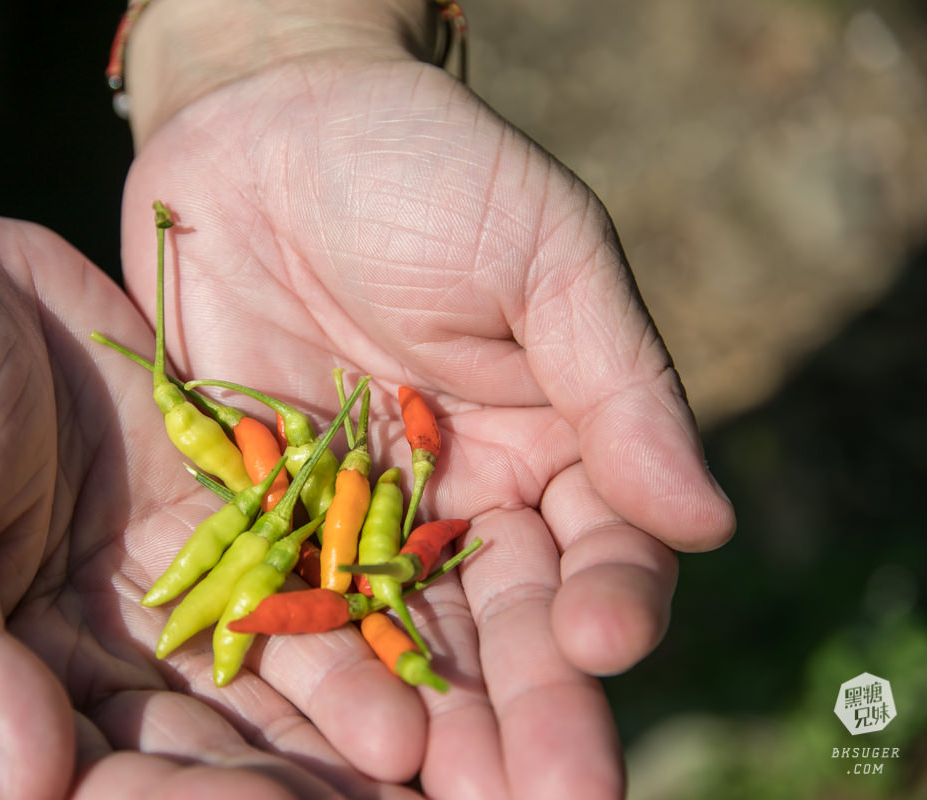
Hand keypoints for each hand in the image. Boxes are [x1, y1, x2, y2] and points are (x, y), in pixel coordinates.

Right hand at [0, 208, 426, 798]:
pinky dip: (337, 610)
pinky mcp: (209, 514)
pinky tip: (402, 644)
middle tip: (375, 797)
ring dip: (330, 715)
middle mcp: (74, 659)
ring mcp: (150, 588)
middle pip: (183, 748)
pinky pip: (282, 570)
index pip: (80, 784)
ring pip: (250, 674)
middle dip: (271, 779)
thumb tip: (23, 786)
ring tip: (410, 747)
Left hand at [121, 55, 734, 797]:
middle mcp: (459, 497)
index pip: (598, 551)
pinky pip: (287, 595)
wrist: (267, 123)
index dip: (610, 604)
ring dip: (421, 721)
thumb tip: (708, 521)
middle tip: (537, 798)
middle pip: (501, 623)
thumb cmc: (424, 165)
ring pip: (399, 635)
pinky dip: (306, 662)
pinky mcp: (261, 508)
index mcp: (549, 441)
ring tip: (432, 794)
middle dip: (525, 711)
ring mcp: (357, 515)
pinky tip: (320, 733)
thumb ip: (618, 380)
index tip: (599, 647)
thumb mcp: (542, 251)